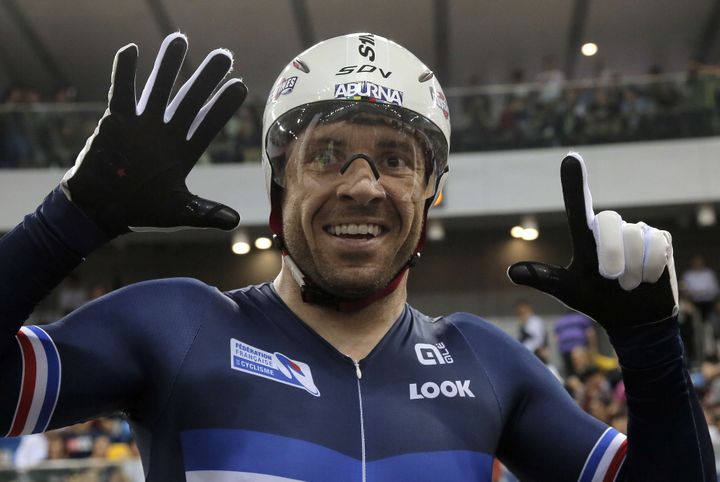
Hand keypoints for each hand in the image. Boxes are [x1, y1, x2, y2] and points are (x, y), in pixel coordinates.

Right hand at [61, 33, 246, 236]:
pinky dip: (124, 72)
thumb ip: (206, 213)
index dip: (223, 105)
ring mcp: (142, 124)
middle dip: (206, 78)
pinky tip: (131, 50)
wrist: (102, 209)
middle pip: (190, 99)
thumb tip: (234, 221)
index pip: (208, 123)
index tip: (241, 85)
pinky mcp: (116, 121)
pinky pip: (121, 92)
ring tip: (179, 39)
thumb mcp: (178, 211)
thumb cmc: (141, 210)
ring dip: (168, 65)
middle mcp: (166, 133)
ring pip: (158, 88)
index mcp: (184, 151)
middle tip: (223, 55)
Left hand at [507, 153, 678, 330]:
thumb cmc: (598, 299)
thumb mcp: (568, 291)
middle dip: (610, 254)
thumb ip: (544, 279)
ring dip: (631, 269)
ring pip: (634, 237)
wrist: (633, 320)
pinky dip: (649, 270)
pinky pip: (657, 247)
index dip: (574, 182)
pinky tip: (646, 279)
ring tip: (628, 283)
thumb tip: (512, 272)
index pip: (578, 204)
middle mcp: (611, 227)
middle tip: (611, 278)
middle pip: (608, 221)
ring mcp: (637, 231)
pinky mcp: (661, 239)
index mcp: (586, 235)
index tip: (570, 158)